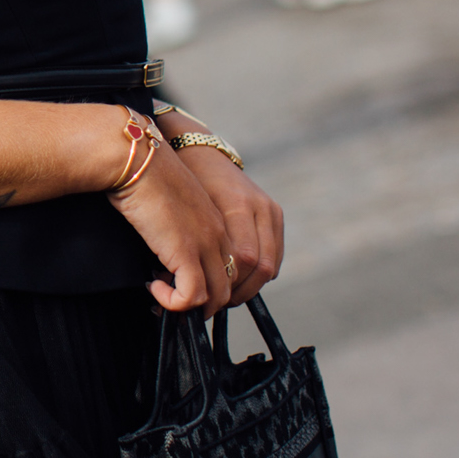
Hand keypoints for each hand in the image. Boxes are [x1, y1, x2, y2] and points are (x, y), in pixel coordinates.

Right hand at [108, 138, 235, 316]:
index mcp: (218, 219)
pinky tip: (153, 289)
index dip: (212, 285)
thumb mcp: (171, 204)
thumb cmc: (143, 174)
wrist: (136, 157)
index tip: (183, 287)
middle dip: (205, 303)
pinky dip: (174, 303)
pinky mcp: (185, 251)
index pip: (233, 267)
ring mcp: (205, 242)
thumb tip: (165, 254)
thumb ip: (178, 228)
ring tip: (163, 295)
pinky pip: (192, 296)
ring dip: (190, 306)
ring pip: (217, 297)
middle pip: (231, 286)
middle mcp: (219, 233)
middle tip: (175, 300)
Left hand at [172, 142, 284, 305]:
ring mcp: (270, 209)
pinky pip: (274, 255)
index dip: (227, 284)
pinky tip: (239, 280)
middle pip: (260, 266)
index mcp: (237, 204)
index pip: (243, 259)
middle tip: (217, 304)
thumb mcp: (187, 211)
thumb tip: (193, 285)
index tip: (206, 297)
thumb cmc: (183, 183)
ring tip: (227, 296)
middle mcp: (259, 206)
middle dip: (240, 291)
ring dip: (251, 286)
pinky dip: (259, 273)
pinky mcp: (275, 213)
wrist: (199, 153)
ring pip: (270, 264)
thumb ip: (198, 243)